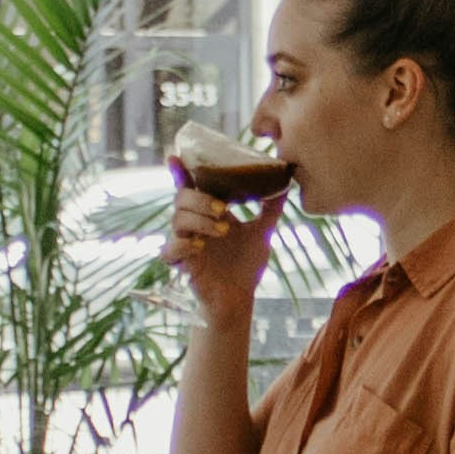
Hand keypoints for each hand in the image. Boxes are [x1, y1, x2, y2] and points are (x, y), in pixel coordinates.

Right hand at [164, 179, 272, 324]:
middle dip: (200, 200)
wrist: (240, 297)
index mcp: (208, 213)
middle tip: (224, 209)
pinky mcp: (182, 264)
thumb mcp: (263, 232)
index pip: (191, 187)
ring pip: (176, 220)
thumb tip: (286, 182)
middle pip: (181, 198)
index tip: (175, 156)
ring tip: (223, 229)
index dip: (181, 171)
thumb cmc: (246, 265)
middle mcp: (193, 224)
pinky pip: (169, 250)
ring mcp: (186, 243)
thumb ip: (272, 208)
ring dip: (199, 220)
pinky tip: (199, 246)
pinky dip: (182, 245)